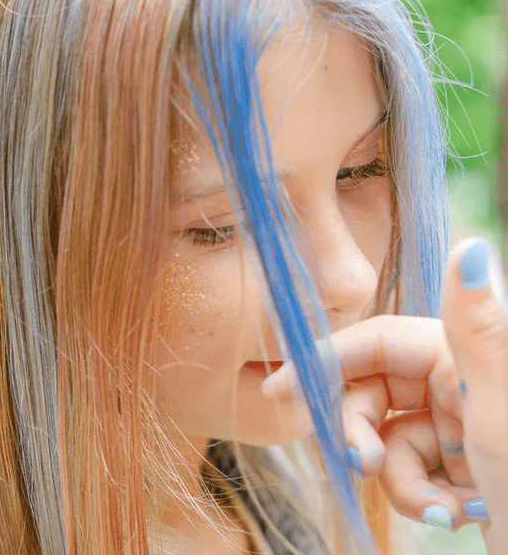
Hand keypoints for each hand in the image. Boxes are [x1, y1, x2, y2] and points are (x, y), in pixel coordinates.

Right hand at [259, 238, 507, 550]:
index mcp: (466, 354)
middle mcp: (459, 380)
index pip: (377, 341)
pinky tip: (456, 515)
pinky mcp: (454, 463)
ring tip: (442, 511)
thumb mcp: (498, 412)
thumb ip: (475, 328)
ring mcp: (455, 424)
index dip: (326, 359)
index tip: (278, 388)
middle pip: (373, 390)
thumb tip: (467, 248)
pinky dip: (418, 496)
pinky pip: (407, 468)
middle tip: (361, 466)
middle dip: (362, 432)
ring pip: (386, 436)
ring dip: (399, 478)